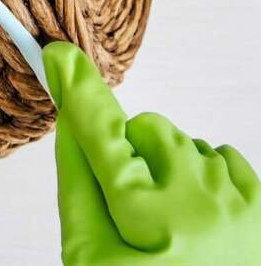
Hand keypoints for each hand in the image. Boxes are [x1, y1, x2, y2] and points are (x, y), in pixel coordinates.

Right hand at [44, 41, 260, 264]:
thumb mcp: (88, 259)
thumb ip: (76, 188)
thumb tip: (71, 126)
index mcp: (144, 220)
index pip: (99, 134)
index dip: (76, 90)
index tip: (59, 54)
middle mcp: (199, 203)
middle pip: (144, 128)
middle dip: (130, 153)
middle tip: (129, 205)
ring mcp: (240, 203)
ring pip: (184, 141)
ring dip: (168, 166)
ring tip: (168, 222)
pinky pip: (223, 156)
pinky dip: (204, 176)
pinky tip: (199, 217)